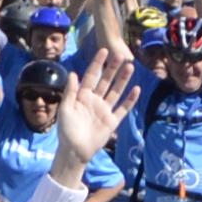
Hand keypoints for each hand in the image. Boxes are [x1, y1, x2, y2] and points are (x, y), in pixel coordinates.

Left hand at [51, 43, 138, 161]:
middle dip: (112, 68)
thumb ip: (70, 91)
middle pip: (105, 81)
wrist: (75, 150)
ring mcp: (105, 110)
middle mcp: (95, 100)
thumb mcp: (65, 109)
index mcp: (82, 96)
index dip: (97, 63)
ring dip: (123, 79)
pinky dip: (130, 99)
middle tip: (120, 55)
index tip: (104, 50)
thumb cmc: (66, 130)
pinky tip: (136, 89)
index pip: (91, 76)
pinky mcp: (113, 121)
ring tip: (130, 67)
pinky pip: (123, 108)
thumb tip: (73, 73)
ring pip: (116, 91)